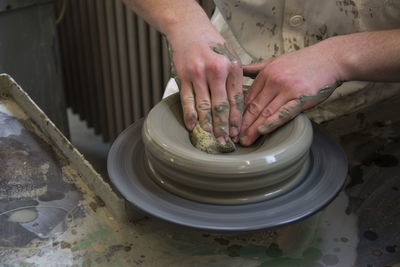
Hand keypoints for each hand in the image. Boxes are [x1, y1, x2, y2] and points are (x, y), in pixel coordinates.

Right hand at [167, 25, 242, 143]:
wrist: (189, 28)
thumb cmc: (213, 44)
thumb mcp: (231, 56)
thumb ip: (236, 79)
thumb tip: (241, 106)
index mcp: (232, 67)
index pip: (236, 99)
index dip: (236, 119)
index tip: (236, 133)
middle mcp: (216, 71)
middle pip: (221, 106)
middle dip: (223, 126)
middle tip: (224, 141)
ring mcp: (198, 74)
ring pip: (204, 105)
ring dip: (207, 125)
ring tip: (210, 137)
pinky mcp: (184, 76)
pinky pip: (187, 100)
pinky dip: (189, 115)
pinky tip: (192, 126)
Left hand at [239, 42, 341, 145]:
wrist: (331, 59)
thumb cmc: (303, 62)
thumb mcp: (276, 61)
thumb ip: (256, 69)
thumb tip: (238, 70)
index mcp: (266, 73)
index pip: (247, 97)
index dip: (237, 113)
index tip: (230, 125)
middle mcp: (274, 80)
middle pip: (253, 107)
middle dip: (242, 124)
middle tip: (233, 137)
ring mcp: (288, 89)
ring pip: (266, 112)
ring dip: (253, 128)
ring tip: (245, 140)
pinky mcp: (301, 97)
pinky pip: (284, 113)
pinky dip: (272, 123)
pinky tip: (262, 131)